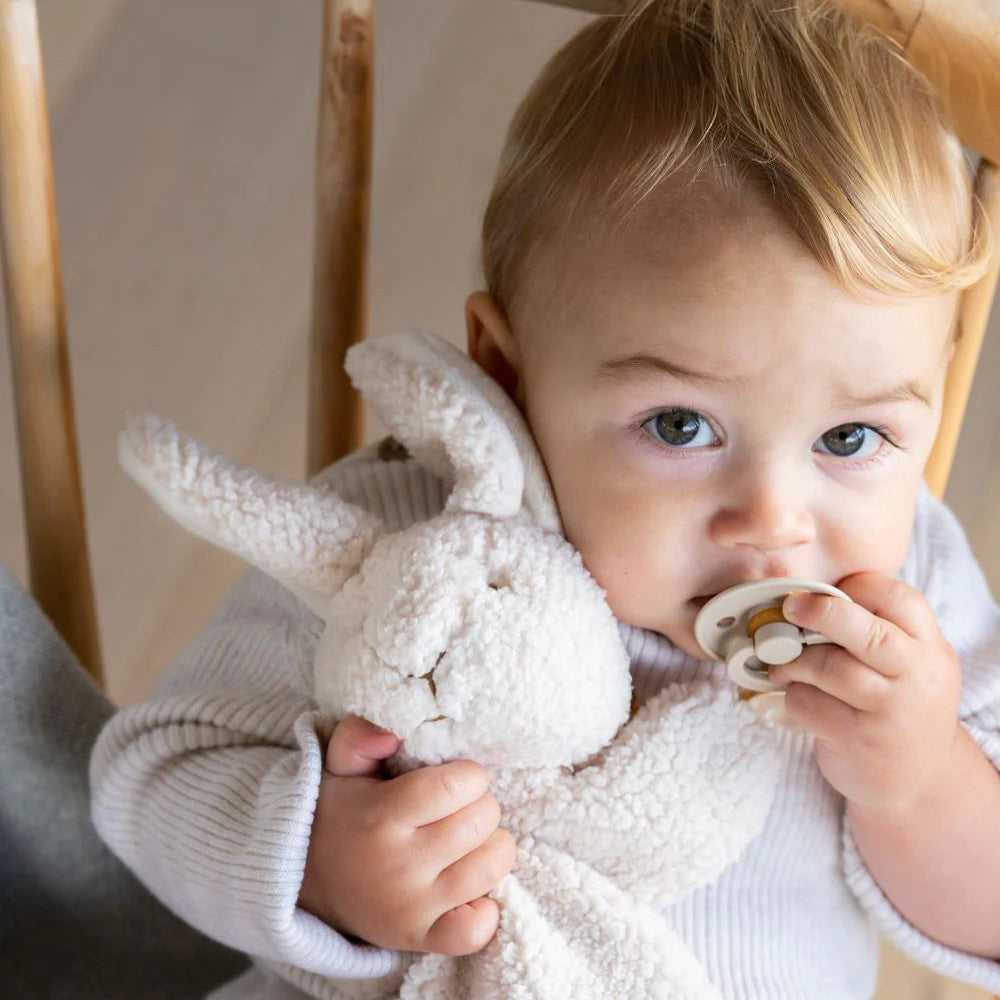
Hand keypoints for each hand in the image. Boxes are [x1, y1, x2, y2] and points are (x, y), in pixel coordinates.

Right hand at [298, 716, 515, 954]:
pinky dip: (485, 907)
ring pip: (491, 867)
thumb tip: (390, 735)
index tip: (457, 778)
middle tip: (459, 809)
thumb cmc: (339, 813)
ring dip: (490, 846)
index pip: (457, 786)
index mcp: (381, 816)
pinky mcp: (420, 939)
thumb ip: (359, 735)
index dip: (470, 775)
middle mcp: (398, 866)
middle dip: (481, 806)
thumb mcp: (340, 765)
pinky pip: (478, 930)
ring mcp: (411, 908)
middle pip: (481, 822)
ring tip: (466, 841)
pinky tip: (467, 887)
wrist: (303, 882)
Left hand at [770, 573, 962, 814]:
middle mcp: (917, 677)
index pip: (900, 599)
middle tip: (790, 609)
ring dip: (795, 662)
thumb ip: (879, 630)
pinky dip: (793, 696)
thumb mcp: (910, 665)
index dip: (857, 586)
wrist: (920, 782)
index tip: (826, 591)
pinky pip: (810, 704)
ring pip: (831, 669)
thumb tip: (813, 594)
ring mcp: (890, 712)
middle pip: (866, 633)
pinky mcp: (859, 740)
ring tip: (783, 666)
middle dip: (820, 613)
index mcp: (930, 648)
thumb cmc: (899, 708)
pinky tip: (797, 697)